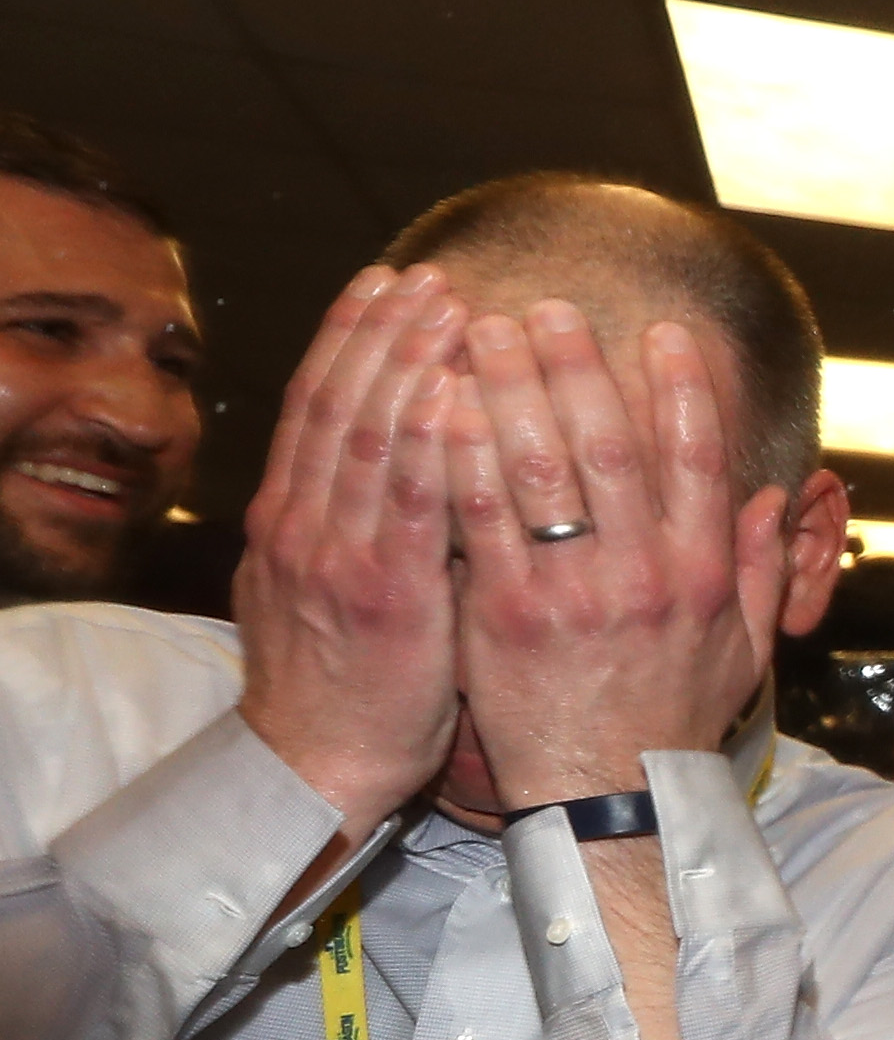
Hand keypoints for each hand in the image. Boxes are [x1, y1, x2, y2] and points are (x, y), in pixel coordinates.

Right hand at [231, 265, 467, 828]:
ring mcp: (340, 557)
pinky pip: (408, 506)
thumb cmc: (345, 681)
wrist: (318, 765)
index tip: (390, 280)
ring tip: (448, 306)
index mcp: (295, 518)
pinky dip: (426, 443)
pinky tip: (453, 394)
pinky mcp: (384, 597)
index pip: (320, 403)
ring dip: (408, 364)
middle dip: (384, 332)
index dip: (353, 336)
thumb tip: (399, 457)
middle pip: (342, 403)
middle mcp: (307, 524)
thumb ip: (354, 522)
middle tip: (428, 273)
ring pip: (369, 437)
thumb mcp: (324, 588)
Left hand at [446, 303, 774, 808]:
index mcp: (701, 574)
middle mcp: (641, 575)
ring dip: (507, 389)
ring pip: (536, 470)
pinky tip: (438, 405)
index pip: (695, 459)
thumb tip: (770, 498)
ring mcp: (570, 594)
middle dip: (573, 365)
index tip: (660, 332)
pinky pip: (477, 520)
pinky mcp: (504, 616)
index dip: (680, 389)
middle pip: (606, 446)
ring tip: (478, 331)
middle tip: (543, 306)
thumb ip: (757, 570)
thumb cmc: (670, 722)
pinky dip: (458, 456)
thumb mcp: (741, 650)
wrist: (608, 801)